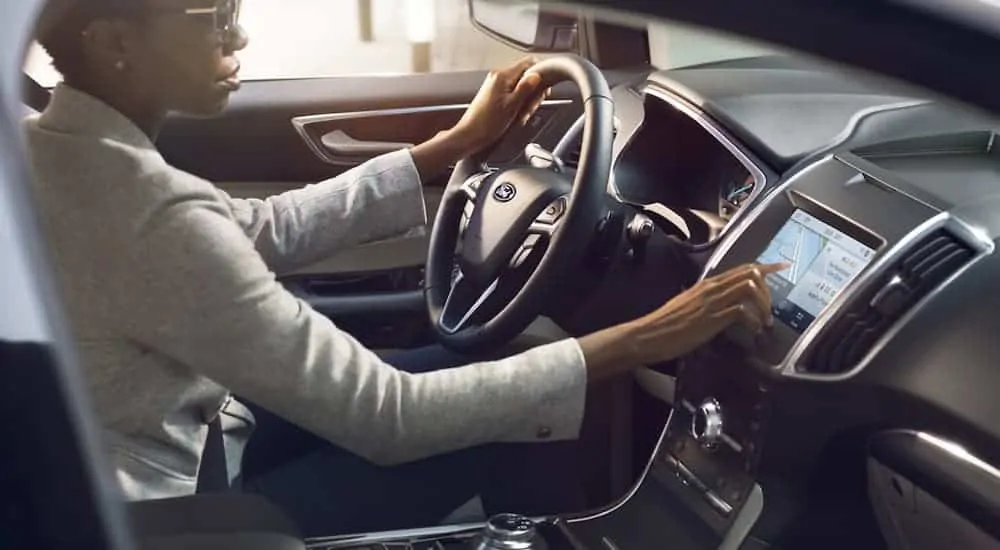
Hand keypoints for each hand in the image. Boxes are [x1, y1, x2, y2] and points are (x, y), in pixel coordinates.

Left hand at [451, 56, 550, 154]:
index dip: (540, 76)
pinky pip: (512, 95)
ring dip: (525, 102)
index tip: (543, 90)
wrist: (470, 135)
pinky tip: (514, 116)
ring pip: (520, 88)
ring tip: (519, 115)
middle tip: (528, 108)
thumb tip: (537, 75)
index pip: (528, 64)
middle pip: (525, 77)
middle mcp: (498, 77)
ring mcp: (495, 86)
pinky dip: (517, 105)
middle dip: (532, 93)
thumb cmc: (486, 124)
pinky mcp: (494, 95)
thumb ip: (526, 88)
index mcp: (502, 76)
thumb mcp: (512, 106)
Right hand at [578, 262, 787, 380]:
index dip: (765, 267)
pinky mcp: (712, 318)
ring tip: (764, 322)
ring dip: (763, 305)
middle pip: (750, 273)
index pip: (741, 268)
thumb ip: (706, 303)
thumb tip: (721, 306)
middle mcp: (711, 288)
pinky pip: (742, 311)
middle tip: (772, 309)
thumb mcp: (689, 307)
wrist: (648, 335)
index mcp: (707, 284)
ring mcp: (712, 302)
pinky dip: (753, 320)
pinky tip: (753, 331)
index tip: (781, 267)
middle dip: (768, 289)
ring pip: (749, 287)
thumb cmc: (666, 325)